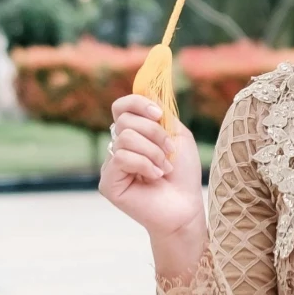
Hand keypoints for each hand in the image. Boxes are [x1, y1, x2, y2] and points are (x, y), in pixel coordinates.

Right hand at [101, 95, 205, 252]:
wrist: (185, 207)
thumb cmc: (183, 174)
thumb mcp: (177, 136)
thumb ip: (162, 114)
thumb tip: (147, 87)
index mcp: (133, 134)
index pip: (121, 107)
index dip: (138, 103)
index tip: (159, 114)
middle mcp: (117, 147)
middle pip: (125, 120)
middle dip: (154, 133)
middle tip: (169, 151)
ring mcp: (110, 165)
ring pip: (125, 138)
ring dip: (153, 152)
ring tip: (164, 168)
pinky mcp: (108, 183)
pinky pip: (121, 158)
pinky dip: (144, 165)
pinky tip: (155, 177)